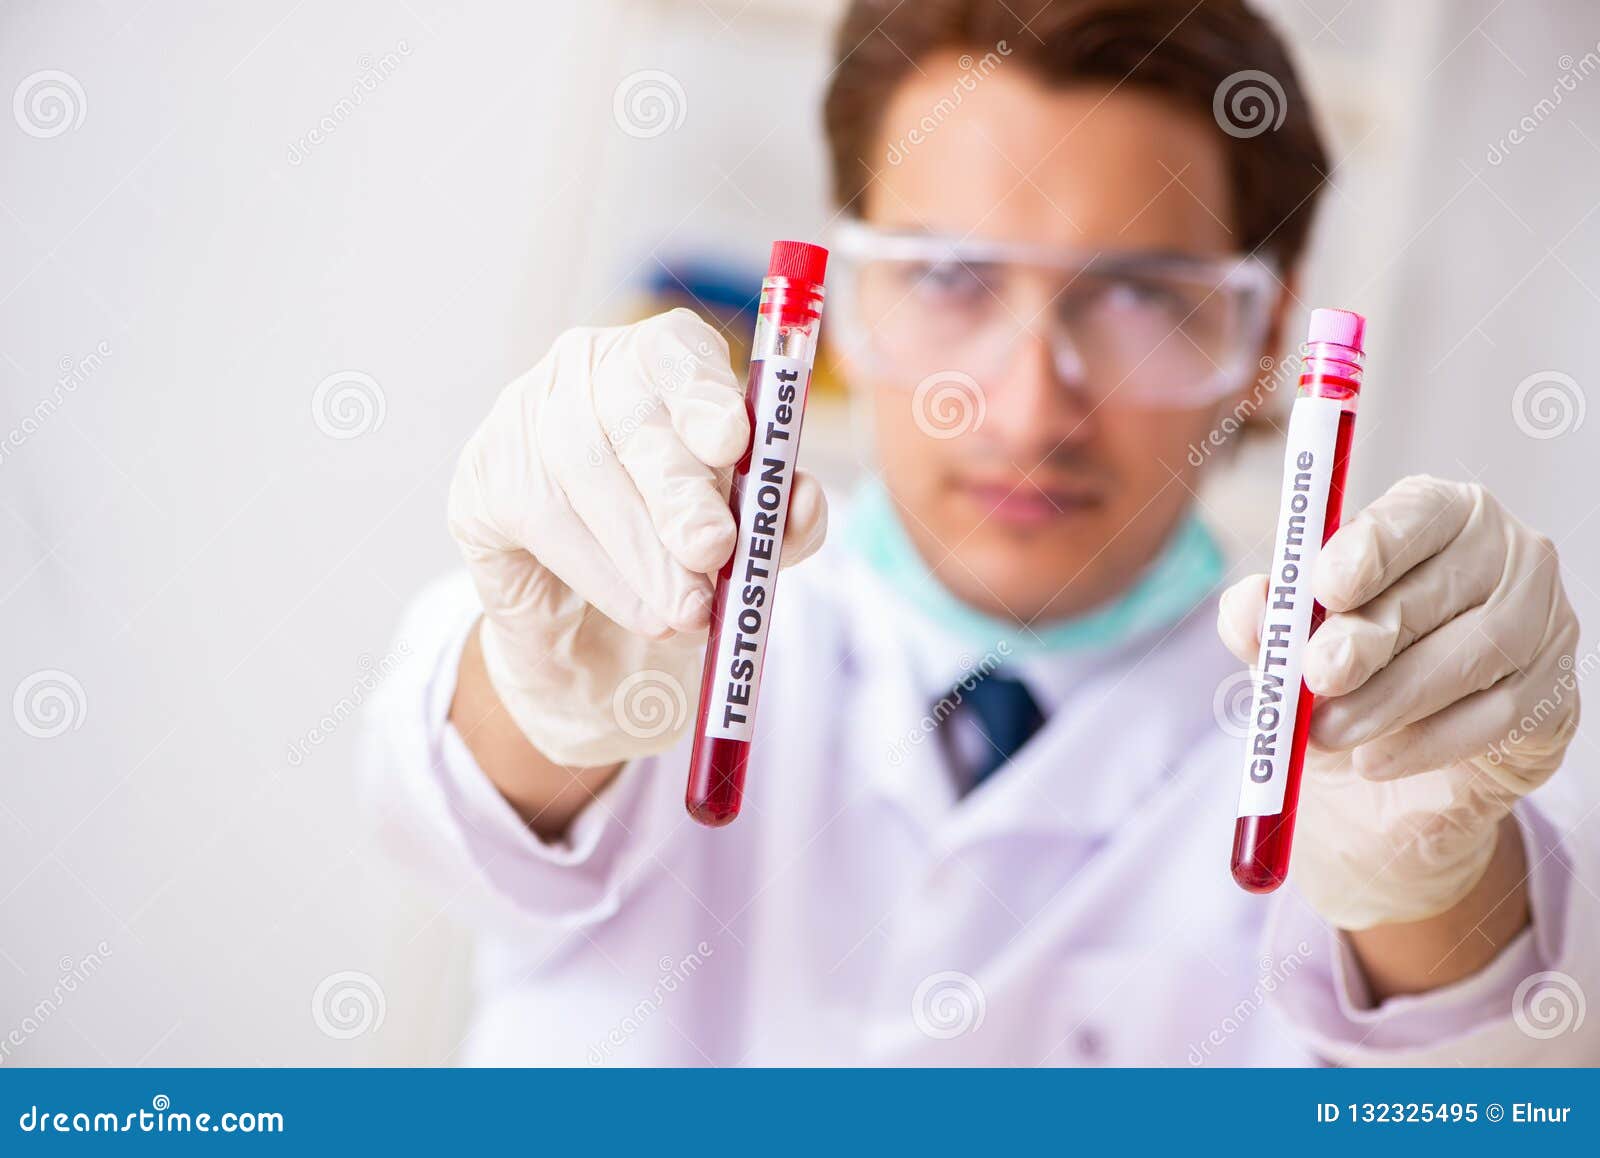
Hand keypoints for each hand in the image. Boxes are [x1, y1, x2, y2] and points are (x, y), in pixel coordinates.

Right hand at [448, 308, 826, 766]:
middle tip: (715, 549)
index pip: (676, 351)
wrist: (592, 630)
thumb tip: (803, 501)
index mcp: (663, 360)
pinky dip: (600, 572)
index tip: (735, 441)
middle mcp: (588, 368)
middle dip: (680, 488)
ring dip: (643, 549)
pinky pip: (540, 516)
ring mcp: (524, 414)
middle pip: (631, 415)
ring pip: (584, 470)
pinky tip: (639, 608)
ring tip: (688, 609)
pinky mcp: (483, 474)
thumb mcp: (747, 540)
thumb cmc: (681, 557)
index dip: (704, 392)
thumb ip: (780, 520)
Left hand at [1219, 475, 1580, 928]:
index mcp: (1436, 515)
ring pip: (1471, 653)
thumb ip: (1265, 620)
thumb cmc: (1345, 674)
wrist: (1393, 767)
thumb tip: (1248, 609)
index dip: (1371, 548)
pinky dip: (1428, 742)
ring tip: (1327, 733)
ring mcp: (1544, 620)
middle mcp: (1505, 553)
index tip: (1326, 587)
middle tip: (1316, 675)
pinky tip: (1376, 760)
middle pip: (1436, 590)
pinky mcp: (1556, 693)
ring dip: (1390, 699)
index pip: (1415, 512)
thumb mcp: (1291, 645)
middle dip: (1367, 637)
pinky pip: (1499, 715)